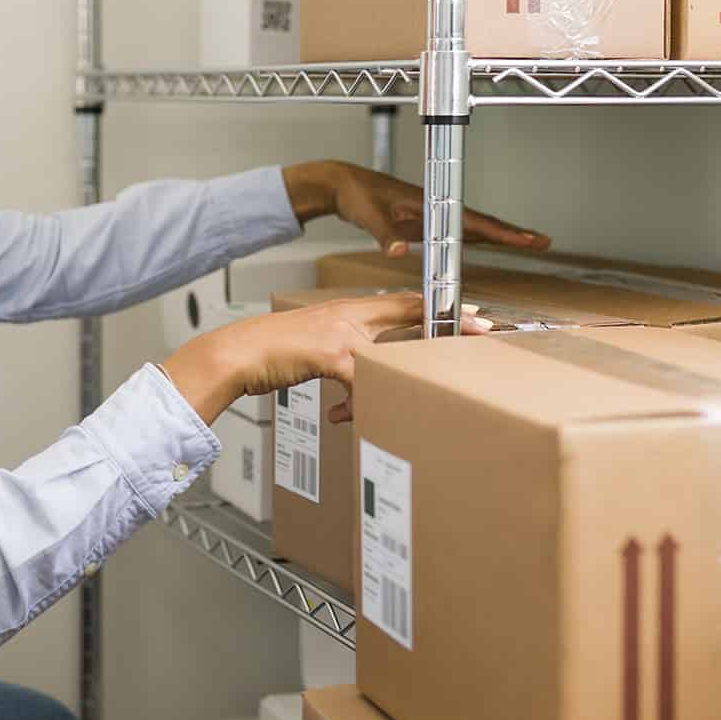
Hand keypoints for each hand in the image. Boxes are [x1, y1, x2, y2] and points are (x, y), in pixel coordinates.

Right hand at [160, 292, 493, 426]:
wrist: (237, 353)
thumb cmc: (273, 352)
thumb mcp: (316, 347)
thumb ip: (346, 358)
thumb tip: (366, 383)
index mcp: (349, 310)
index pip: (405, 302)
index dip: (441, 306)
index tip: (474, 312)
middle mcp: (350, 316)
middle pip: (411, 315)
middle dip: (449, 325)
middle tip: (483, 330)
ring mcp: (341, 332)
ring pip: (391, 354)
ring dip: (405, 377)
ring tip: (416, 398)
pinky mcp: (329, 354)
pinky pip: (361, 381)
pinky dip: (360, 403)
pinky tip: (346, 417)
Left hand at [283, 160, 551, 258]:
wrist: (344, 184)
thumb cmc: (356, 194)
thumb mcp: (368, 215)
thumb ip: (384, 234)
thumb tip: (397, 252)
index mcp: (430, 202)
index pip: (472, 220)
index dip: (501, 232)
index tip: (526, 238)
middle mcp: (437, 207)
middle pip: (482, 222)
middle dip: (512, 233)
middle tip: (543, 241)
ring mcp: (433, 214)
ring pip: (474, 226)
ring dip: (500, 234)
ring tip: (529, 242)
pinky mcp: (425, 221)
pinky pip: (459, 231)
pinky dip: (478, 237)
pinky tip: (490, 243)